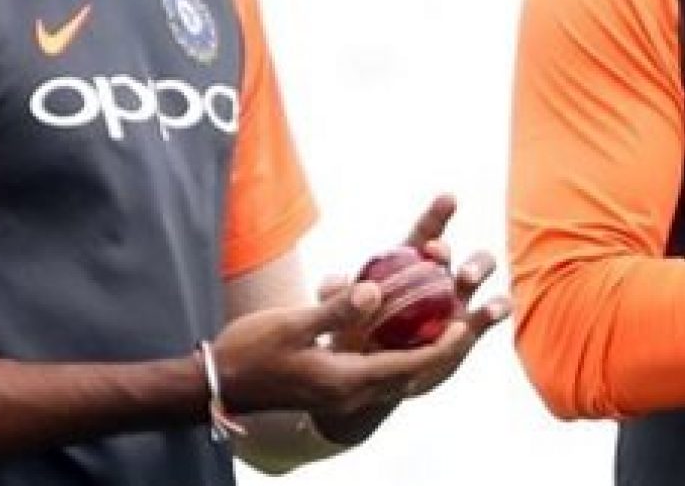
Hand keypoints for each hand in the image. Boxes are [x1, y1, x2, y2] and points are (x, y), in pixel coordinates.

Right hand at [214, 282, 482, 427]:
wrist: (218, 384)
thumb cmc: (251, 350)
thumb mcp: (293, 324)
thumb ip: (335, 309)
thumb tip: (374, 290)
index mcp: (344, 382)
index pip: (406, 368)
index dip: (438, 349)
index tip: (463, 328)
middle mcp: (349, 394)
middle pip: (408, 377)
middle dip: (440, 353)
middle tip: (466, 326)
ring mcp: (340, 394)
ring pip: (395, 378)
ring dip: (422, 357)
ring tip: (444, 329)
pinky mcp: (332, 388)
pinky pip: (379, 375)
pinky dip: (398, 357)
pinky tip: (402, 335)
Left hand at [312, 193, 510, 441]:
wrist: (374, 378)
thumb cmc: (357, 335)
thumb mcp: (341, 316)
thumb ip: (336, 299)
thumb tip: (334, 283)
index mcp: (410, 265)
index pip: (425, 233)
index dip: (438, 215)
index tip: (448, 198)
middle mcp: (437, 278)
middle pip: (451, 254)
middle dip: (449, 250)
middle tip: (438, 256)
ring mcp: (456, 303)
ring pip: (477, 276)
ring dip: (476, 270)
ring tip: (466, 278)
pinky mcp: (468, 331)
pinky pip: (485, 316)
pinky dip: (493, 310)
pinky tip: (492, 310)